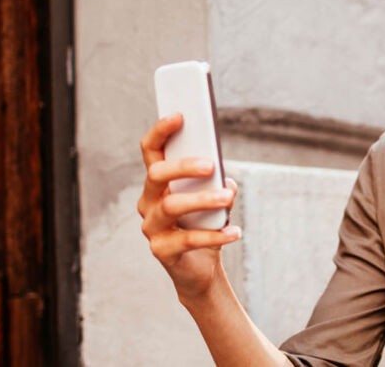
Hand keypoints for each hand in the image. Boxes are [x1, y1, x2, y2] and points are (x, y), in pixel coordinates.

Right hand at [138, 113, 240, 300]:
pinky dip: (216, 235)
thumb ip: (215, 183)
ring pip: (172, 206)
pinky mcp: (162, 251)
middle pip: (157, 175)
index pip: (151, 151)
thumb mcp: (213, 197)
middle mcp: (149, 202)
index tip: (180, 115)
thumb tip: (223, 178)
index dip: (160, 131)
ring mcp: (151, 227)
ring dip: (204, 200)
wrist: (200, 268)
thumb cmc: (205, 224)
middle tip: (210, 165)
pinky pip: (188, 239)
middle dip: (183, 166)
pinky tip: (235, 232)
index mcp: (158, 183)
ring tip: (228, 197)